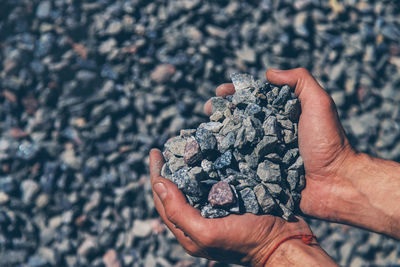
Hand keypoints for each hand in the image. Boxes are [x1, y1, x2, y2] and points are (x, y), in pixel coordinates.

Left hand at [149, 149, 315, 265]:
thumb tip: (158, 183)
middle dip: (170, 168)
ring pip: (194, 184)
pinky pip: (213, 181)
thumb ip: (179, 211)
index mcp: (187, 231)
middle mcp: (198, 219)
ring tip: (185, 146)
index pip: (162, 200)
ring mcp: (215, 210)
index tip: (155, 152)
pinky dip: (208, 167)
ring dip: (188, 165)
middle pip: (176, 191)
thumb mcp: (207, 232)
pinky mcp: (231, 200)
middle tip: (169, 146)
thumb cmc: (245, 241)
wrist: (283, 242)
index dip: (156, 175)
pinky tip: (209, 154)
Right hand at [204, 68, 355, 220]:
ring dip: (218, 135)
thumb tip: (268, 73)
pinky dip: (223, 160)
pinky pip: (239, 166)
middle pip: (240, 119)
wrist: (336, 182)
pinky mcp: (261, 175)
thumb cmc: (328, 141)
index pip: (254, 100)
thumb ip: (300, 80)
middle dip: (222, 112)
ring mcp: (264, 155)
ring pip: (236, 142)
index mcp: (282, 116)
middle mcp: (270, 134)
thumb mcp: (319, 103)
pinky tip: (208, 155)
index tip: (221, 90)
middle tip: (208, 109)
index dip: (236, 93)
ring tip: (204, 130)